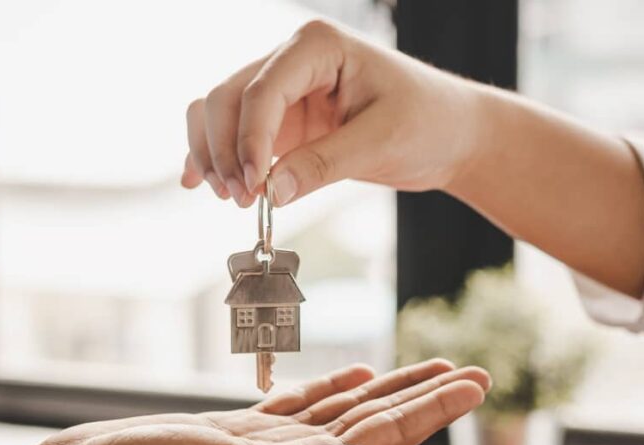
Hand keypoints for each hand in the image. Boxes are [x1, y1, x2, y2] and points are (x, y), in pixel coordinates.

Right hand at [12, 360, 489, 444]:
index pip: (387, 436)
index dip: (435, 408)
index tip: (476, 380)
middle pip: (376, 422)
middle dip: (424, 395)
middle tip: (469, 370)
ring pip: (343, 411)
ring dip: (385, 388)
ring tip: (422, 369)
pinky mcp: (238, 431)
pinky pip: (301, 407)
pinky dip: (331, 389)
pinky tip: (350, 377)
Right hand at [181, 20, 483, 206]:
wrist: (450, 134)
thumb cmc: (428, 122)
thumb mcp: (380, 141)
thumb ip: (323, 164)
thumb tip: (269, 192)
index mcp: (317, 47)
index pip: (262, 90)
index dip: (249, 140)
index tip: (253, 186)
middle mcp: (290, 61)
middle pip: (226, 98)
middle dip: (224, 150)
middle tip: (241, 199)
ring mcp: (282, 92)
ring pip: (218, 113)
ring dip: (211, 154)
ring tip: (230, 197)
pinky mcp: (281, 122)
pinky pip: (233, 134)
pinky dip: (212, 155)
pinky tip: (193, 182)